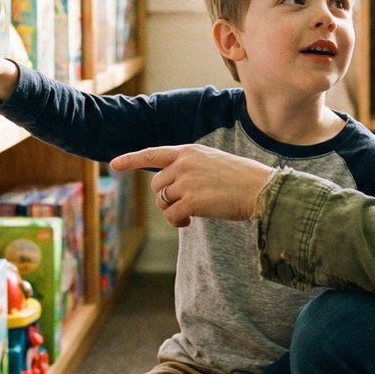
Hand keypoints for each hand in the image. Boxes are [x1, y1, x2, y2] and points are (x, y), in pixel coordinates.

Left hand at [110, 144, 272, 227]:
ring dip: (173, 210)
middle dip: (166, 198)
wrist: (260, 189)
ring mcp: (186, 182)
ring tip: (190, 213)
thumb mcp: (212, 162)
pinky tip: (189, 221)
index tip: (114, 164)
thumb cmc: (241, 178)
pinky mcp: (191, 201)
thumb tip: (171, 188)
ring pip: (162, 201)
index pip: (153, 154)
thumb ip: (190, 168)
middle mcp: (183, 164)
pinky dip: (177, 222)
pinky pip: (171, 216)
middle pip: (157, 185)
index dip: (131, 159)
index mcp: (188, 151)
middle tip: (184, 206)